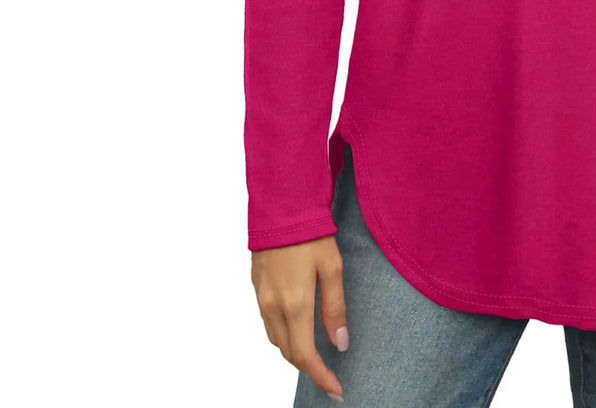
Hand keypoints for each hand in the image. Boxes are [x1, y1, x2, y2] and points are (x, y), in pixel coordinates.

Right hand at [251, 236, 348, 402]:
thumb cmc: (311, 234)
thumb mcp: (332, 268)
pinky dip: (283, 334)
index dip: (320, 376)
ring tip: (316, 355)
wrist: (281, 206)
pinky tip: (297, 328)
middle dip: (308, 367)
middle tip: (329, 375)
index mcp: (293, 304)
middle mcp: (272, 306)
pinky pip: (268, 322)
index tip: (336, 390)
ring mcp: (261, 297)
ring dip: (294, 351)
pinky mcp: (256, 287)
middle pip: (287, 352)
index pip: (304, 355)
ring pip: (275, 339)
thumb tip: (339, 344)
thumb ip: (335, 308)